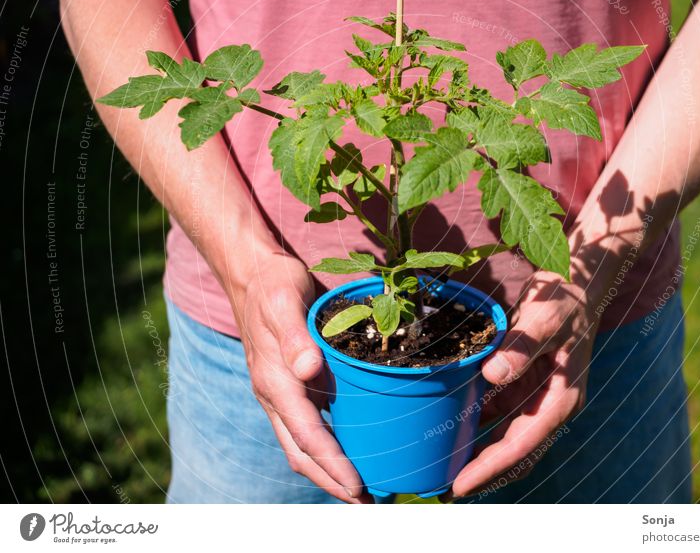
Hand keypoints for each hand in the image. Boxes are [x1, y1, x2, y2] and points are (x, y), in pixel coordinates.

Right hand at [227, 251, 369, 503]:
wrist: (253, 275)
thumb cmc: (274, 286)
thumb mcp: (286, 302)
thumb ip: (295, 336)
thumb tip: (308, 371)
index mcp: (275, 380)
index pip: (306, 433)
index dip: (332, 463)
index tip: (357, 487)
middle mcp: (274, 394)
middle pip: (301, 451)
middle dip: (331, 481)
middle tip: (366, 503)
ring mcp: (278, 392)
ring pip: (299, 444)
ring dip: (326, 470)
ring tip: (358, 489)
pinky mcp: (285, 386)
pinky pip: (302, 426)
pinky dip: (322, 447)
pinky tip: (344, 450)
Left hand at [450, 271, 598, 497]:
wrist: (575, 281)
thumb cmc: (565, 298)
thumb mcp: (546, 316)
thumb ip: (523, 345)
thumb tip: (493, 375)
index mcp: (561, 400)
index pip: (522, 444)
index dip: (490, 467)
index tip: (460, 485)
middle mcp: (547, 405)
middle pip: (511, 451)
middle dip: (480, 472)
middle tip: (440, 489)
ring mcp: (534, 396)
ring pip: (502, 437)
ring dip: (474, 452)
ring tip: (438, 467)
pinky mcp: (520, 383)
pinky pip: (494, 412)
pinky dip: (473, 423)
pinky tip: (445, 427)